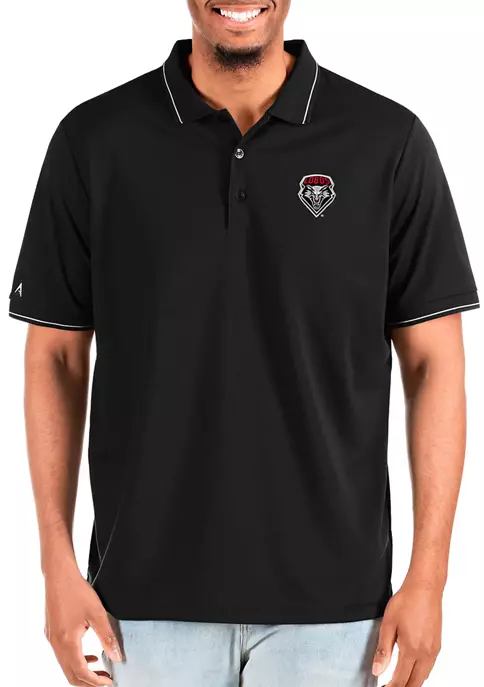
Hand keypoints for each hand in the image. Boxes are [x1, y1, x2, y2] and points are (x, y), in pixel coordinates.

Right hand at [44, 561, 122, 685]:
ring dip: (82, 671)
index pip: (81, 672)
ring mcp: (52, 639)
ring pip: (66, 666)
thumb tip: (116, 656)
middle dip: (88, 682)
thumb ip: (107, 637)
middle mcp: (56, 644)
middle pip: (70, 675)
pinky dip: (76, 660)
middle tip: (105, 681)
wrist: (58, 575)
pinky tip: (89, 655)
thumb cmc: (76, 591)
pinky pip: (63, 655)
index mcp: (67, 642)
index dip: (96, 681)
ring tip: (100, 670)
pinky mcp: (51, 632)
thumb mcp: (97, 613)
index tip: (109, 683)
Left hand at [372, 579, 442, 686]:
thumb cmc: (406, 601)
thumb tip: (377, 670)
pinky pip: (429, 667)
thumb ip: (383, 649)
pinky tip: (412, 669)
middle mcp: (425, 653)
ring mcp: (433, 650)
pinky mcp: (437, 645)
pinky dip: (420, 673)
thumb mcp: (388, 624)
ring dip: (412, 682)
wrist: (425, 588)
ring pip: (424, 676)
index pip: (400, 679)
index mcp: (411, 649)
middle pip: (415, 682)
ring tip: (398, 681)